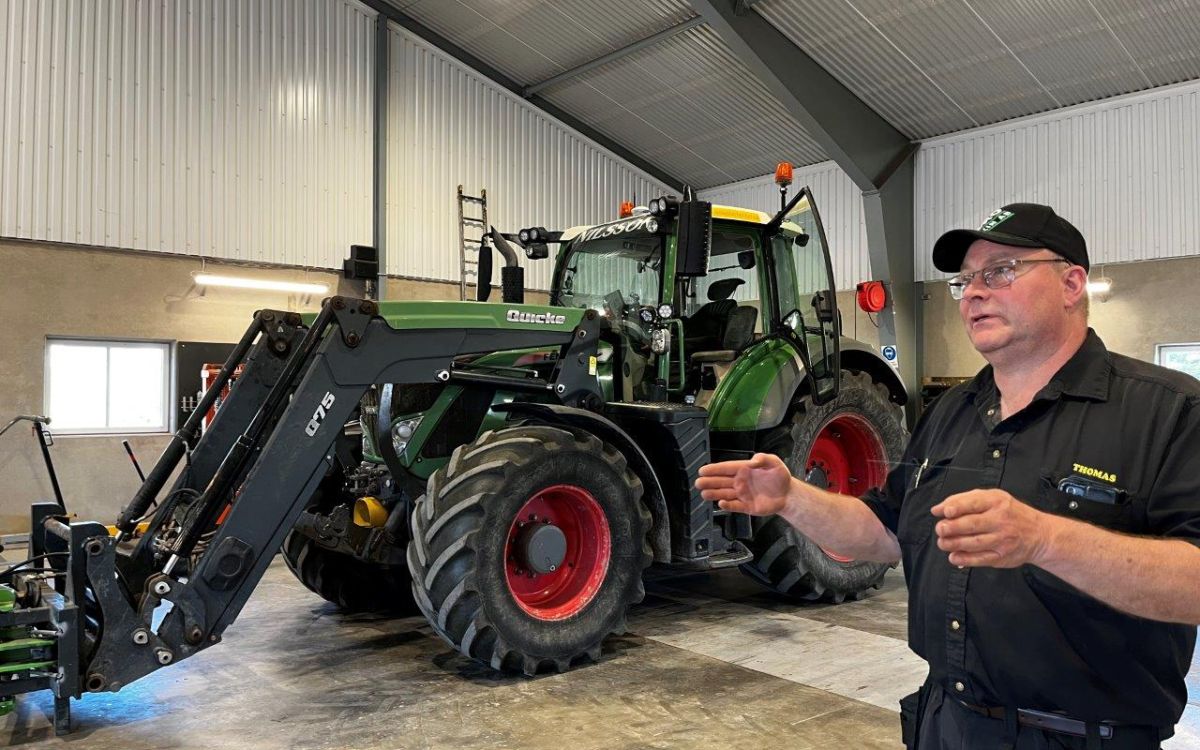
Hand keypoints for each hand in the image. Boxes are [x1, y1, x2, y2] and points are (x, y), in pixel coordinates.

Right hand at [695, 453, 792, 515]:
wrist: (788, 494)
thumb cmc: (780, 476)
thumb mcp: (774, 462)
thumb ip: (763, 459)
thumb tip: (752, 461)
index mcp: (744, 469)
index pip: (726, 468)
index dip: (714, 469)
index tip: (702, 470)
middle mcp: (740, 482)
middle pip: (721, 481)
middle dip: (709, 481)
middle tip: (698, 482)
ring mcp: (742, 494)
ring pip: (725, 494)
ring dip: (714, 493)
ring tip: (703, 493)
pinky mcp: (747, 506)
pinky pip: (734, 506)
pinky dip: (727, 506)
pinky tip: (720, 503)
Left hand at [931, 489, 1052, 567]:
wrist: (1039, 535)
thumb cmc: (1010, 513)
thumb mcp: (991, 498)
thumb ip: (962, 501)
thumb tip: (938, 509)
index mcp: (996, 502)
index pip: (973, 503)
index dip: (957, 508)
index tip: (945, 512)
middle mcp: (1000, 520)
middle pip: (971, 524)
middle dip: (951, 528)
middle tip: (940, 529)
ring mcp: (1002, 540)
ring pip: (973, 543)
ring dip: (953, 544)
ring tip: (942, 542)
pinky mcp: (1001, 556)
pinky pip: (979, 559)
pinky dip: (964, 559)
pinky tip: (953, 556)